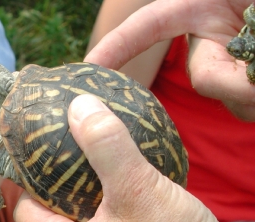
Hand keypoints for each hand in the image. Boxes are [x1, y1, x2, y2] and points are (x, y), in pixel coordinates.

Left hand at [14, 94, 254, 221]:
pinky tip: (114, 208)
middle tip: (68, 162)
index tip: (40, 153)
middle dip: (53, 192)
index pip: (23, 209)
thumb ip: (105, 143)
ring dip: (76, 209)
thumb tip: (78, 106)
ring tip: (91, 180)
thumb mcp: (138, 186)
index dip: (28, 178)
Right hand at [84, 0, 254, 120]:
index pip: (149, 26)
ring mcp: (232, 64)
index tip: (87, 67)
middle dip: (236, 84)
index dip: (117, 46)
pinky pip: (247, 107)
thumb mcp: (254, 8)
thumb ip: (230, 50)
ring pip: (231, 100)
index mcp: (203, 7)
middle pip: (205, 77)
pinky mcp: (248, 85)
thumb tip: (231, 85)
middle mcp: (214, 39)